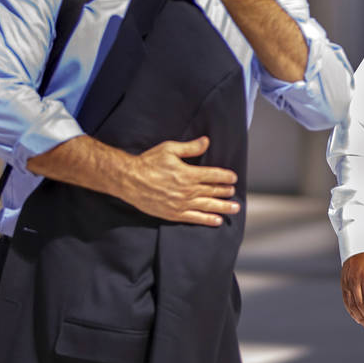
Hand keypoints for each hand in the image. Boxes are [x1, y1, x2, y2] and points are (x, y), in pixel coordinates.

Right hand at [120, 136, 239, 225]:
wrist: (129, 181)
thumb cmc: (148, 163)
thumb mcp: (169, 149)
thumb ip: (190, 147)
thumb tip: (206, 141)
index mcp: (188, 174)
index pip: (213, 175)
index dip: (225, 177)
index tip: (233, 178)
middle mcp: (187, 190)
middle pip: (213, 191)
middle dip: (226, 192)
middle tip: (234, 192)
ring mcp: (181, 204)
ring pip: (208, 206)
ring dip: (223, 207)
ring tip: (235, 208)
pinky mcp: (173, 214)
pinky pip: (194, 218)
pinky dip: (207, 220)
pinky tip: (217, 221)